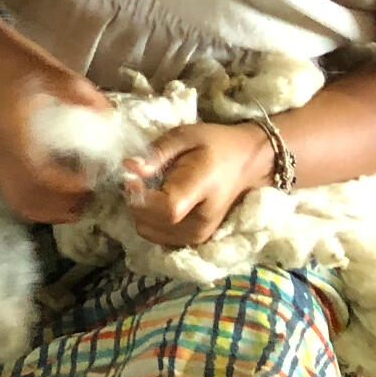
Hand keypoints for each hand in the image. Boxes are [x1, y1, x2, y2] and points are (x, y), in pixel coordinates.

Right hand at [0, 18, 114, 224]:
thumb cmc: (16, 60)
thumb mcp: (59, 75)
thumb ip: (89, 101)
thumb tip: (115, 123)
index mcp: (18, 138)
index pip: (46, 182)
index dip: (74, 188)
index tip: (96, 179)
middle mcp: (4, 154)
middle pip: (29, 202)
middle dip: (61, 207)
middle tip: (88, 196)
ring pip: (18, 199)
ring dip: (46, 207)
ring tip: (73, 196)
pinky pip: (11, 189)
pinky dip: (33, 198)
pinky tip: (53, 184)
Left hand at [120, 121, 272, 247]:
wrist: (246, 164)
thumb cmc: (215, 145)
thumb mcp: (185, 136)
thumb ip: (156, 153)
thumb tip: (129, 167)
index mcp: (203, 190)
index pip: (167, 208)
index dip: (141, 196)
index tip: (131, 177)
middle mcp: (201, 221)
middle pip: (151, 224)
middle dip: (135, 200)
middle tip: (140, 179)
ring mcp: (199, 235)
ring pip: (148, 232)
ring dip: (141, 211)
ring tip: (152, 189)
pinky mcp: (194, 240)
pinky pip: (157, 236)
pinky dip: (150, 220)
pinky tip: (159, 201)